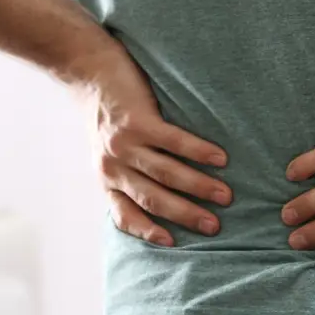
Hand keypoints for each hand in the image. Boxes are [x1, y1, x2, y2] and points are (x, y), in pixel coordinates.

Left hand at [80, 42, 231, 246]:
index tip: (174, 243)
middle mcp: (113, 166)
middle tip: (214, 226)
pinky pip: (173, 142)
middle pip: (154, 199)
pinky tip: (220, 159)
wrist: (89, 71)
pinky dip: (199, 152)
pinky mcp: (138, 121)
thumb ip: (128, 174)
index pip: (125, 215)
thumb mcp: (106, 152)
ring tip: (225, 196)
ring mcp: (124, 144)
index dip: (148, 231)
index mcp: (107, 178)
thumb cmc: (106, 113)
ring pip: (166, 173)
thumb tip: (164, 196)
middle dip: (186, 215)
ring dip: (198, 187)